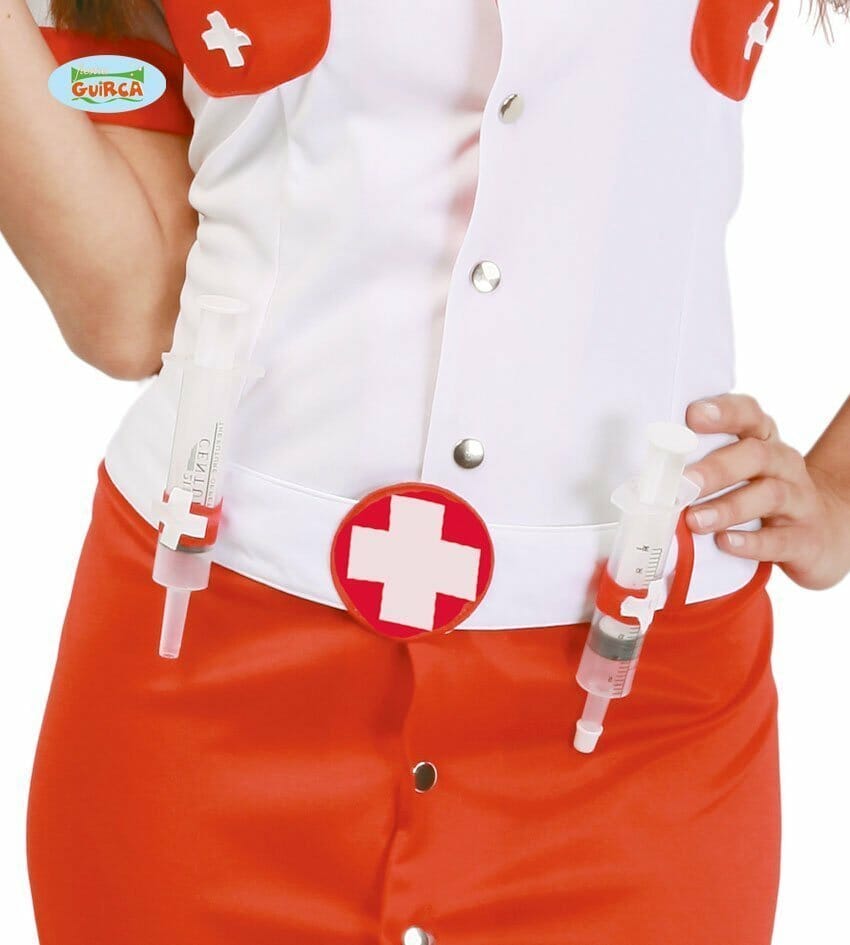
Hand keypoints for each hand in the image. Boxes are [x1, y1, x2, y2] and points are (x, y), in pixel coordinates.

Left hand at [683, 393, 849, 589]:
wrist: (822, 532)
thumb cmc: (763, 495)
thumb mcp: (739, 472)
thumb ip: (701, 463)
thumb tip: (647, 472)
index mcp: (762, 440)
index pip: (748, 414)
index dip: (723, 412)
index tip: (693, 416)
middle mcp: (783, 463)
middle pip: (754, 455)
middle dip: (715, 468)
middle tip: (683, 483)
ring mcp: (798, 500)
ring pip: (768, 495)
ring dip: (727, 507)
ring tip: (694, 520)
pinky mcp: (804, 538)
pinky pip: (780, 539)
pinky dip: (751, 542)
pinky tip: (726, 543)